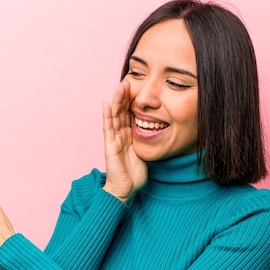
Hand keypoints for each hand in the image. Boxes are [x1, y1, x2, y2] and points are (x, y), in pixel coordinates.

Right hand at [102, 80, 146, 203]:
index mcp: (129, 135)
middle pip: (121, 111)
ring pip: (115, 116)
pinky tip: (107, 104)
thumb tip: (162, 131)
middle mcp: (120, 135)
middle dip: (125, 96)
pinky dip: (107, 116)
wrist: (126, 190)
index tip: (137, 86)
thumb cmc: (135, 173)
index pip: (130, 113)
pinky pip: (108, 128)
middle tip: (129, 80)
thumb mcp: (146, 152)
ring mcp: (114, 140)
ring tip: (121, 86)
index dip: (132, 100)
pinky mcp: (110, 147)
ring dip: (117, 100)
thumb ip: (149, 140)